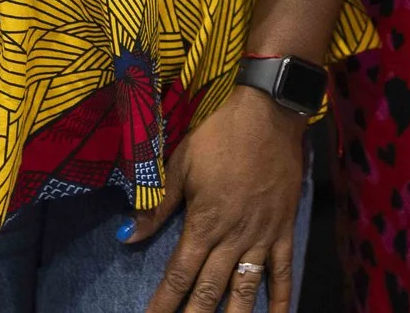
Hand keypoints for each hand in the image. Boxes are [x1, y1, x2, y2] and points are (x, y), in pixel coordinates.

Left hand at [132, 86, 304, 312]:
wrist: (267, 114)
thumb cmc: (219, 136)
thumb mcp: (180, 164)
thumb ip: (157, 205)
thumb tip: (126, 235)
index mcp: (204, 223)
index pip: (179, 274)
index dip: (164, 303)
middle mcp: (232, 238)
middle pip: (209, 291)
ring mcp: (261, 237)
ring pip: (245, 290)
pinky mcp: (283, 230)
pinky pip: (283, 271)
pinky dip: (281, 299)